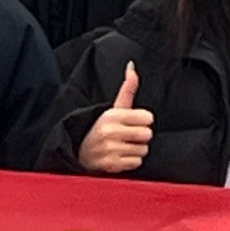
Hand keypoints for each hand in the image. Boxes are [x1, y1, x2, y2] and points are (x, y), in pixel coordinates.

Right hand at [77, 61, 153, 175]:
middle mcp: (110, 131)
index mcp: (112, 115)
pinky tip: (120, 156)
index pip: (148, 118)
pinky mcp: (111, 165)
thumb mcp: (114, 108)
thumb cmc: (103, 128)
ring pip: (143, 150)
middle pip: (148, 134)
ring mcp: (110, 149)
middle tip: (127, 136)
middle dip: (141, 136)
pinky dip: (131, 161)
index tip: (133, 122)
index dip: (143, 121)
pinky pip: (136, 163)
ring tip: (122, 146)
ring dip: (136, 150)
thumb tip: (132, 66)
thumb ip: (127, 89)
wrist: (81, 152)